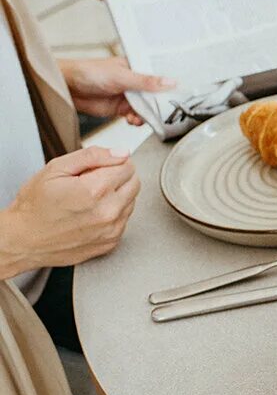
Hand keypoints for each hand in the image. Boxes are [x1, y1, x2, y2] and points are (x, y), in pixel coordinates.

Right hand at [0, 147, 139, 275]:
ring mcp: (111, 230)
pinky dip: (113, 214)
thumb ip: (93, 156)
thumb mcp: (56, 169)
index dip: (112, 162)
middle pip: (135, 183)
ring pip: (131, 201)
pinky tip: (91, 214)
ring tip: (89, 199)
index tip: (97, 168)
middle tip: (92, 181)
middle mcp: (108, 212)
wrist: (24, 240)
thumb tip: (121, 152)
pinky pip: (124, 220)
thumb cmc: (34, 206)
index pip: (128, 166)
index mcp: (95, 190)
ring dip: (116, 196)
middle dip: (117, 177)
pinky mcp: (111, 242)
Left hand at [60, 57, 174, 125]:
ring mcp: (127, 96)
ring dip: (146, 115)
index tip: (177, 100)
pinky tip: (132, 120)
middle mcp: (134, 82)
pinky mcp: (120, 108)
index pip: (159, 79)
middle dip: (158, 107)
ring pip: (146, 109)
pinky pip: (135, 116)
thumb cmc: (89, 72)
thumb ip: (147, 82)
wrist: (66, 87)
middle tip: (162, 114)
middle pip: (155, 97)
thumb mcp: (122, 76)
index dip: (169, 90)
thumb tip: (171, 82)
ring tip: (140, 118)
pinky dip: (136, 121)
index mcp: (137, 68)